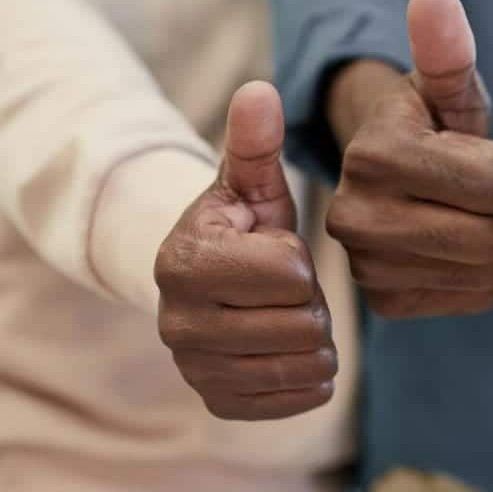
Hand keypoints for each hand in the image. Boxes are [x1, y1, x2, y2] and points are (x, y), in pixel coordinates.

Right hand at [155, 81, 337, 419]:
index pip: (288, 271)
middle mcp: (176, 323)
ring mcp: (194, 369)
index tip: (280, 250)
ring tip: (293, 314)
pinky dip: (311, 377)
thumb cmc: (241, 227)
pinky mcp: (218, 402)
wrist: (207, 284)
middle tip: (292, 289)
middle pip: (300, 323)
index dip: (300, 259)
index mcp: (184, 260)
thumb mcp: (249, 182)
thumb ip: (255, 141)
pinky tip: (295, 348)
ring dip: (316, 340)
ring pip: (302, 364)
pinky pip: (296, 401)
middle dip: (312, 302)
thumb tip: (258, 89)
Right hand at [325, 0, 492, 318]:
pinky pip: (473, 299)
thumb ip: (446, 48)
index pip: (490, 183)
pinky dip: (478, 278)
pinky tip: (452, 251)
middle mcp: (353, 215)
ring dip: (490, 244)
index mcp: (372, 154)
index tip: (464, 155)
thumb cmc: (429, 127)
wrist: (389, 178)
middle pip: (486, 234)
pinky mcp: (382, 302)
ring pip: (484, 270)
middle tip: (466, 194)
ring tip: (459, 217)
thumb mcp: (445, 88)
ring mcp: (363, 266)